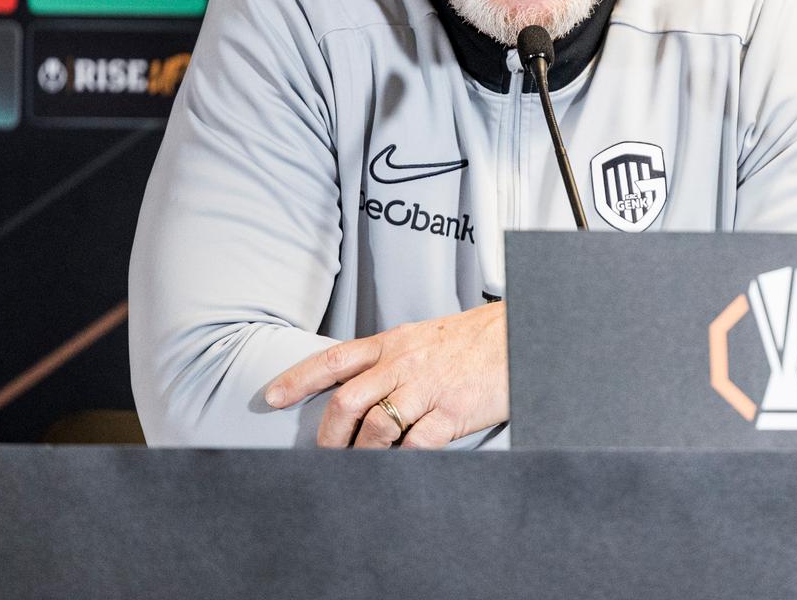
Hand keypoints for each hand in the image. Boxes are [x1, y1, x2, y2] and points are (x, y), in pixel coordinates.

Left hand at [262, 302, 508, 448]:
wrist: (525, 332)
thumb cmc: (476, 339)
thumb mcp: (426, 337)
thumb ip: (393, 358)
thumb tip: (361, 386)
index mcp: (394, 341)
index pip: (335, 358)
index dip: (298, 378)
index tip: (271, 396)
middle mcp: (405, 362)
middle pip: (346, 400)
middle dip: (327, 434)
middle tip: (323, 454)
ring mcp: (428, 387)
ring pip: (375, 427)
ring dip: (361, 454)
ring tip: (361, 465)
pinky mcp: (452, 412)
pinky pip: (415, 445)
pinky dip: (403, 460)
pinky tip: (401, 464)